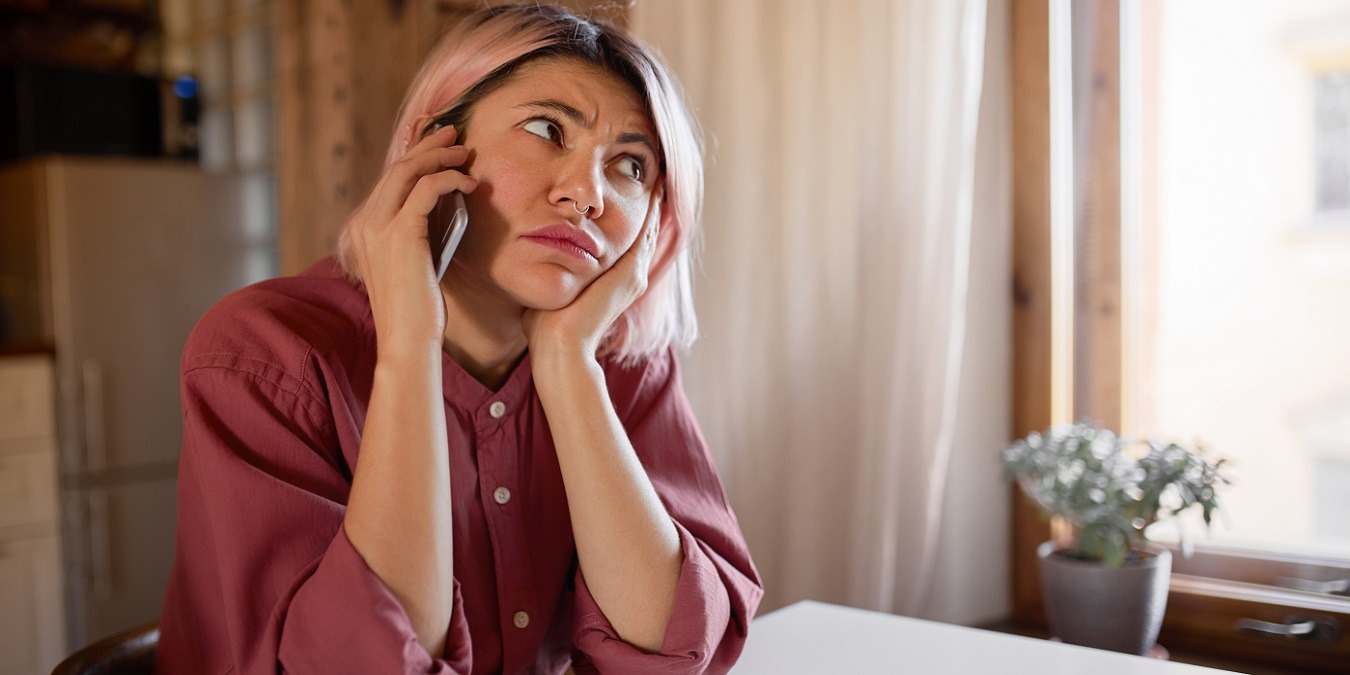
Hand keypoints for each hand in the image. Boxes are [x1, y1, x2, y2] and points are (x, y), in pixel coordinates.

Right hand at [345, 125, 477, 356]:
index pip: (388, 179)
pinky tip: (469, 184)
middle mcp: (365, 222)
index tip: (435, 140)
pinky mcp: (401, 234)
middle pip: (397, 167)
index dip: (412, 154)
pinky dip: (450, 179)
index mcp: (364, 229)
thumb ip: (418, 234)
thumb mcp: (414, 263)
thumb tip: (444, 205)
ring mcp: (378, 227)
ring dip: (439, 155)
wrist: (407, 339)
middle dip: (427, 145)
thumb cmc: (417, 308)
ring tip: (464, 152)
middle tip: (453, 133)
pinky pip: (427, 189)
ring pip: (408, 171)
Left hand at [523, 186, 663, 360]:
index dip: (627, 223)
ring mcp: (633, 275)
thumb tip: (534, 264)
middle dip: (646, 209)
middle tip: (651, 180)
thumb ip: (550, 276)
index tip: (624, 199)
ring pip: (648, 232)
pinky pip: (646, 233)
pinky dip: (652, 211)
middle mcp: (629, 279)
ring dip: (652, 206)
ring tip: (656, 180)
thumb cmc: (546, 327)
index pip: (624, 247)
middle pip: (643, 237)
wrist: (560, 346)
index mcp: (612, 284)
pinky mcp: (631, 272)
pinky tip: (654, 189)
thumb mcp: (551, 291)